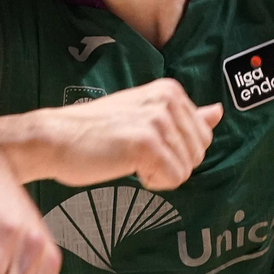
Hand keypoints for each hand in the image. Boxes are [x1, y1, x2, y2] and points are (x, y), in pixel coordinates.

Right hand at [46, 78, 222, 190]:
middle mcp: (167, 100)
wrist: (54, 138)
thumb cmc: (96, 131)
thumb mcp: (145, 116)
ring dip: (159, 174)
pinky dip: (153, 183)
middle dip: (171, 164)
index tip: (144, 144)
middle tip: (136, 154)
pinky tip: (128, 168)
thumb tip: (219, 111)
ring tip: (129, 158)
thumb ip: (185, 116)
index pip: (203, 136)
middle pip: (198, 153)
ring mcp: (157, 120)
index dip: (176, 151)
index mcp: (170, 90)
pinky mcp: (146, 143)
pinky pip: (174, 178)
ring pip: (187, 168)